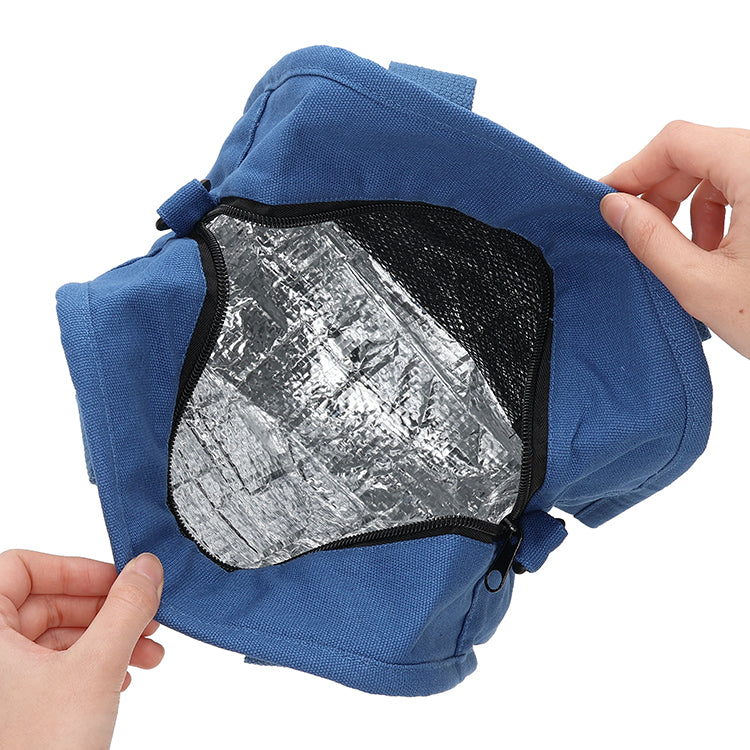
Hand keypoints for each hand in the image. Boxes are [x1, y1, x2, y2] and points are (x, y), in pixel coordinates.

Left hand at [0, 550, 163, 749]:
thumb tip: (147, 567)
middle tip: (145, 615)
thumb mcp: (95, 667)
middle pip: (47, 601)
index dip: (75, 568)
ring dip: (109, 637)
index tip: (118, 580)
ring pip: (57, 636)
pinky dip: (95, 664)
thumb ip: (126, 608)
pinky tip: (126, 675)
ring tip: (149, 650)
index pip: (22, 567)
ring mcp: (1, 684)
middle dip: (105, 609)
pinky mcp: (17, 709)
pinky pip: (57, 667)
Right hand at [599, 120, 749, 358]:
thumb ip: (650, 239)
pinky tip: (715, 253)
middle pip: (697, 153)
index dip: (633, 169)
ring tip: (684, 254)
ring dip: (690, 207)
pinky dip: (720, 215)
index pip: (676, 142)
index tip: (606, 200)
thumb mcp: (702, 284)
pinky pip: (745, 188)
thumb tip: (615, 209)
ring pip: (720, 171)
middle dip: (659, 193)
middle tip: (634, 233)